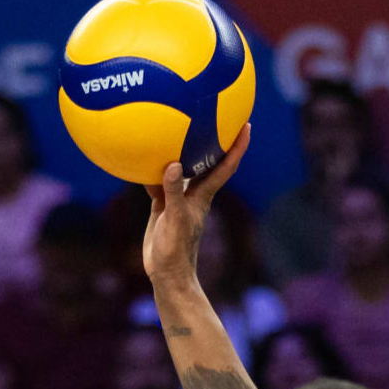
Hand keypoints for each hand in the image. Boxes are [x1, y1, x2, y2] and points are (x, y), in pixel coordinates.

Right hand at [141, 129, 250, 299]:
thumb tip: (173, 164)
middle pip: (207, 160)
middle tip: (216, 114)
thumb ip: (172, 193)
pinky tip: (142, 158)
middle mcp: (193, 193)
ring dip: (181, 151)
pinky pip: (159, 181)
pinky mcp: (162, 206)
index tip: (246, 124)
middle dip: (214, 139)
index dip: (237, 146)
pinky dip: (152, 170)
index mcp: (202, 195)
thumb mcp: (174, 220)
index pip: (225, 166)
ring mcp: (177, 199)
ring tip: (177, 126)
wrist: (166, 274)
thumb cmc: (175, 251)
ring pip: (182, 169)